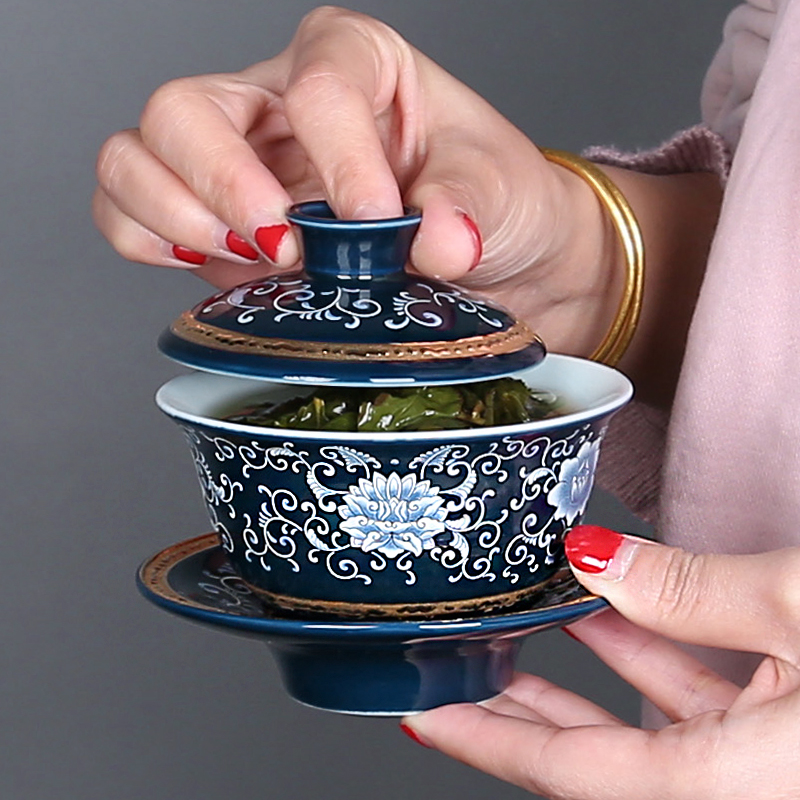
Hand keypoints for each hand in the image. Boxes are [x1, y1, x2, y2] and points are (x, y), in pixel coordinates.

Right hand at [92, 6, 618, 356]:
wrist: (482, 261)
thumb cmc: (487, 201)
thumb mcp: (499, 190)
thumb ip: (468, 204)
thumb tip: (433, 239)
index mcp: (353, 63)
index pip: (316, 86)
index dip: (340, 160)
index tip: (374, 221)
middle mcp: (279, 105)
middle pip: (185, 109)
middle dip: (224, 183)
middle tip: (284, 244)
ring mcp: (240, 164)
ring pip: (139, 157)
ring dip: (176, 215)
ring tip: (250, 256)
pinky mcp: (221, 225)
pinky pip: (135, 217)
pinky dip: (150, 242)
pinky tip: (212, 263)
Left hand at [401, 525, 799, 798]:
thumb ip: (693, 589)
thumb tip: (598, 557)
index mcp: (736, 785)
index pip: (572, 773)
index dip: (487, 743)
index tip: (425, 717)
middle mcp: (743, 790)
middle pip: (594, 761)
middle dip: (516, 714)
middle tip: (456, 676)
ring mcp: (764, 768)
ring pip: (646, 733)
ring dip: (585, 674)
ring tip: (526, 628)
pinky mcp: (785, 742)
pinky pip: (697, 709)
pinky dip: (651, 659)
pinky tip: (618, 612)